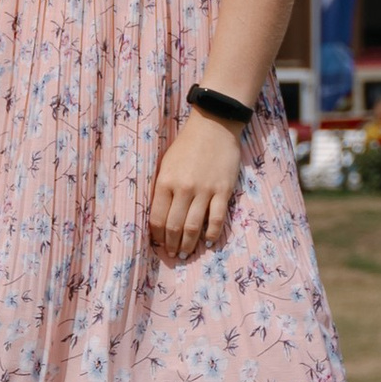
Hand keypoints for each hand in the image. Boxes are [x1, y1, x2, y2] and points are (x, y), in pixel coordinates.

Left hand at [149, 110, 241, 259]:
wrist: (213, 126)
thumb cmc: (186, 145)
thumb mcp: (166, 164)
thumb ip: (163, 189)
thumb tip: (160, 216)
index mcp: (165, 182)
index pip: (157, 218)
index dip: (157, 236)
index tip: (159, 244)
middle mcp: (184, 189)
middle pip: (175, 227)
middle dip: (172, 245)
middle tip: (173, 255)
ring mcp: (205, 191)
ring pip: (194, 227)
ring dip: (189, 245)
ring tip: (186, 253)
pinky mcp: (223, 190)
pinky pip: (217, 219)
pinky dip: (212, 234)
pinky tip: (208, 242)